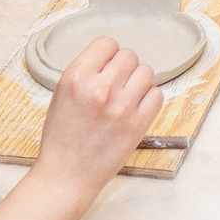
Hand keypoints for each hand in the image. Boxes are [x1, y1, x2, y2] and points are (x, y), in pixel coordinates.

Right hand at [35, 37, 163, 193]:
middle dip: (123, 68)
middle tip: (116, 85)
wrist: (66, 176)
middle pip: (129, 55)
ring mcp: (121, 107)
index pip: (107, 43)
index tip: (106, 67)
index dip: (108, 54)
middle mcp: (100, 88)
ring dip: (138, 82)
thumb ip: (87, 73)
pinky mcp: (137, 125)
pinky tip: (136, 108)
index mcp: (76, 77)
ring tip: (126, 97)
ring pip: (146, 72)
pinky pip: (157, 95)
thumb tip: (112, 58)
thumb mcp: (62, 95)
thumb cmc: (62, 137)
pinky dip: (149, 99)